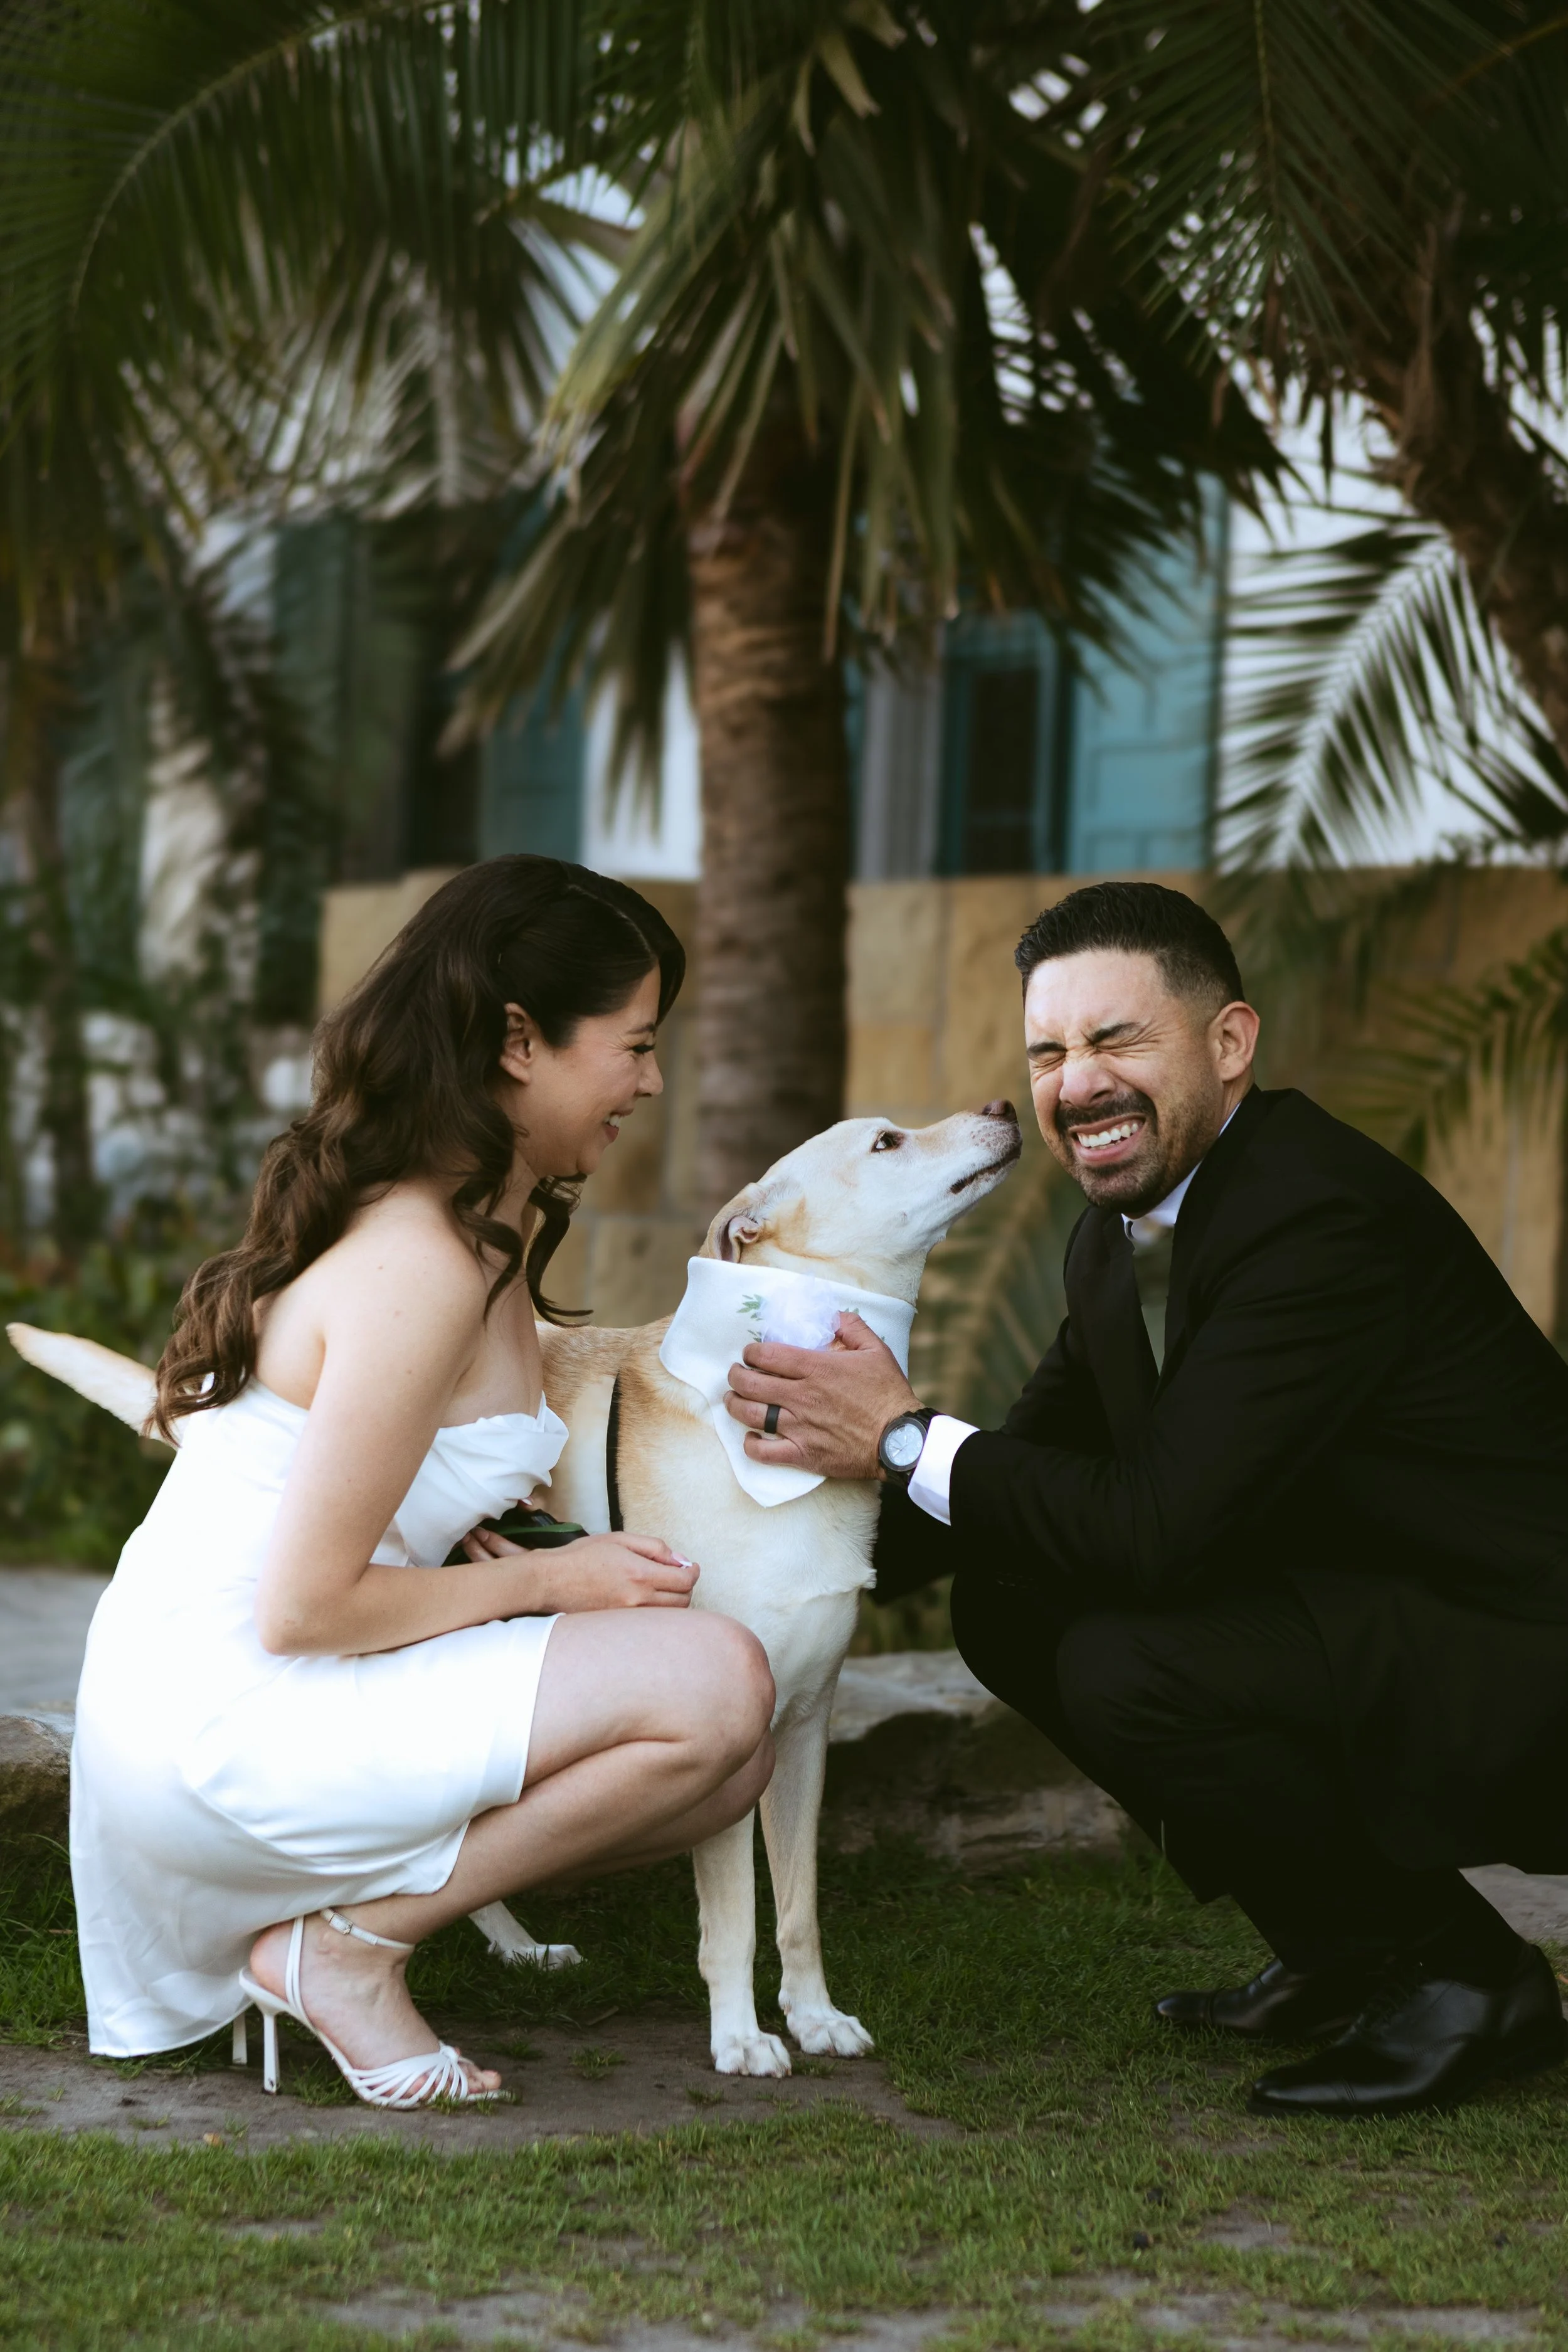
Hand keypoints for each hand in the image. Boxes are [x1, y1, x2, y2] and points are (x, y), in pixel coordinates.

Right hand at [462, 1526, 698, 1610]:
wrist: (549, 1582)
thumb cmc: (581, 1557)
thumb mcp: (619, 1539)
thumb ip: (654, 1547)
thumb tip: (680, 1559)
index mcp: (640, 1574)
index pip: (685, 1581)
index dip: (693, 1572)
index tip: (690, 1567)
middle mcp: (637, 1600)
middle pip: (682, 1602)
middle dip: (685, 1588)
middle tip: (677, 1577)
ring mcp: (628, 1618)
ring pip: (668, 1617)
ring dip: (672, 1603)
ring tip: (661, 1589)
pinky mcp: (619, 1628)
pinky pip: (649, 1625)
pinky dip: (655, 1614)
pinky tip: (646, 1602)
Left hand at [724, 1312, 919, 1480]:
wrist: (900, 1439)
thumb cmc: (888, 1393)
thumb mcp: (876, 1349)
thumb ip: (851, 1326)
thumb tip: (831, 1314)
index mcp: (817, 1368)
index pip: (767, 1356)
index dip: (751, 1352)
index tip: (750, 1353)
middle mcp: (802, 1396)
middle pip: (751, 1383)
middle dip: (736, 1375)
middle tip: (735, 1373)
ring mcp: (799, 1427)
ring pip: (751, 1414)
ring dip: (735, 1404)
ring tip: (733, 1399)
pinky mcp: (803, 1454)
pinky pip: (764, 1452)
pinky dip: (751, 1443)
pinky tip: (751, 1436)